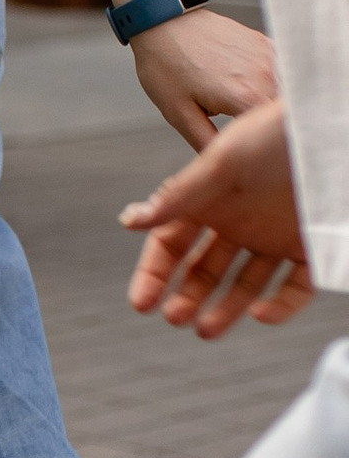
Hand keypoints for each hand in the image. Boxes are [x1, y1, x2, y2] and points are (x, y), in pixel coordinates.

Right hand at [124, 96, 313, 337]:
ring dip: (224, 309)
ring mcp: (275, 236)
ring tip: (206, 330)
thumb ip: (178, 197)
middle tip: (174, 317)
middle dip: (186, 296)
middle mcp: (240, 219)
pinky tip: (261, 314)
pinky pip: (294, 288)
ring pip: (245, 284)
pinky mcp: (312, 248)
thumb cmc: (280, 130)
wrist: (338, 127)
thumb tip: (129, 221)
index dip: (154, 273)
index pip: (171, 243)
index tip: (141, 303)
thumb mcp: (224, 160)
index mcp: (211, 197)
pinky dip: (279, 307)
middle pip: (204, 269)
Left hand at [125, 7, 279, 151]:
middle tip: (247, 135)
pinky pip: (280, 72)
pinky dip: (271, 85)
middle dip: (269, 128)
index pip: (273, 134)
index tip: (253, 154)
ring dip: (270, 106)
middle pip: (281, 115)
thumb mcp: (179, 114)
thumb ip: (207, 143)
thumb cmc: (166, 65)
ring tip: (246, 110)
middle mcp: (266, 75)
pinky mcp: (266, 44)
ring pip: (283, 93)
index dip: (265, 148)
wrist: (163, 21)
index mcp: (246, 97)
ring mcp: (270, 56)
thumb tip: (222, 167)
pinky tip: (250, 88)